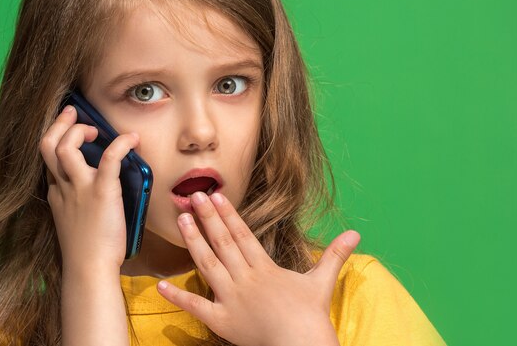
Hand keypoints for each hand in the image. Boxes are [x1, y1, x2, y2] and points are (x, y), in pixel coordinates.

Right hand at [39, 104, 139, 270]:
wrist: (90, 268)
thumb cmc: (88, 250)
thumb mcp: (73, 221)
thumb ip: (77, 201)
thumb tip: (96, 188)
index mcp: (57, 194)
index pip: (48, 159)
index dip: (55, 139)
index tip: (66, 130)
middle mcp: (63, 187)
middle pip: (47, 146)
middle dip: (58, 125)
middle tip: (72, 114)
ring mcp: (80, 188)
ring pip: (66, 147)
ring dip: (79, 130)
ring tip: (95, 129)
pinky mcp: (101, 192)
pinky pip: (109, 159)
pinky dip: (120, 144)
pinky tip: (131, 139)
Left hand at [156, 191, 359, 345]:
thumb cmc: (311, 316)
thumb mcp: (322, 282)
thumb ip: (334, 255)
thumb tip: (356, 233)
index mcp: (265, 268)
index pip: (242, 234)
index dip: (228, 214)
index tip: (215, 195)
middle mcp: (245, 278)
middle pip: (222, 243)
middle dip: (207, 218)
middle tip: (191, 197)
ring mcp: (231, 299)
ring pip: (208, 265)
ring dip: (193, 242)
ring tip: (181, 221)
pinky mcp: (222, 321)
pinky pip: (196, 306)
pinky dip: (178, 297)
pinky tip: (160, 285)